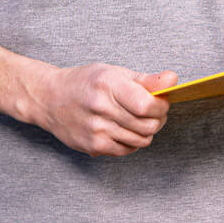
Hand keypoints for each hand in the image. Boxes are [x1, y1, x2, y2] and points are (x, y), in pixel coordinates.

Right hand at [31, 63, 177, 155]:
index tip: (161, 101)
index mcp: (108, 85)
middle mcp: (101, 109)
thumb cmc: (85, 83)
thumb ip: (146, 80)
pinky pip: (127, 150)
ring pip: (141, 140)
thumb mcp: (114, 73)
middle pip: (147, 125)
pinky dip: (133, 141)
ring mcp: (96, 130)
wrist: (50, 99)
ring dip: (147, 131)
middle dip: (158, 119)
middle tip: (154, 110)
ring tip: (138, 119)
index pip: (147, 105)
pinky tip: (125, 129)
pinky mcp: (93, 146)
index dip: (161, 106)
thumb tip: (173, 79)